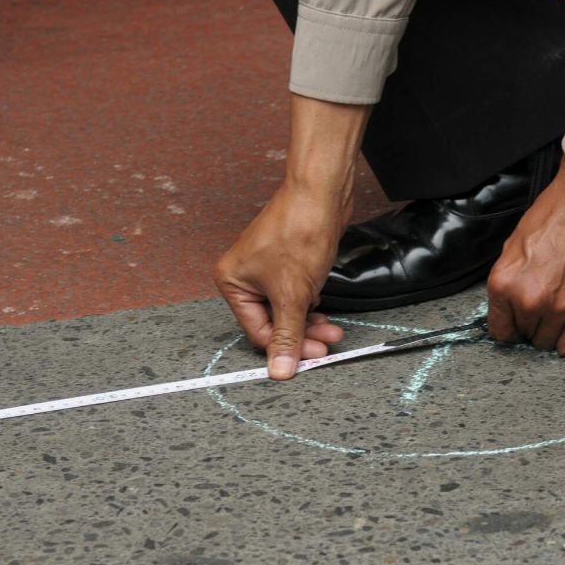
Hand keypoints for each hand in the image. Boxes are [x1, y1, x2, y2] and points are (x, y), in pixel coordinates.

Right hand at [214, 186, 346, 378]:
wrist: (321, 194)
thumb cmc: (299, 232)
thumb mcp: (293, 294)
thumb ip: (287, 335)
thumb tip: (280, 370)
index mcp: (232, 283)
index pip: (257, 331)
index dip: (286, 346)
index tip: (312, 355)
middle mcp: (244, 277)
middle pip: (273, 322)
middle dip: (302, 333)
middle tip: (327, 341)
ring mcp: (266, 270)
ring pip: (287, 310)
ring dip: (310, 321)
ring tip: (332, 327)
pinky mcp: (286, 263)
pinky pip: (295, 294)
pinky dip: (309, 305)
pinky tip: (323, 308)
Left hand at [487, 157, 564, 355]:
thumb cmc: (556, 213)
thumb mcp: (514, 245)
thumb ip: (510, 279)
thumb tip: (508, 302)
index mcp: (504, 283)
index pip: (499, 329)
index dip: (508, 326)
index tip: (515, 323)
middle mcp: (528, 300)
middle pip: (524, 336)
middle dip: (530, 324)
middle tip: (541, 308)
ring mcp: (559, 309)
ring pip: (547, 343)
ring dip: (550, 331)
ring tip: (557, 312)